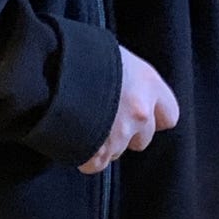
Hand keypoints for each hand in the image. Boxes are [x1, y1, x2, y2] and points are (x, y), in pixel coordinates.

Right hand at [78, 44, 179, 174]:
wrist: (50, 68)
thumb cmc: (78, 53)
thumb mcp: (111, 54)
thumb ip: (123, 76)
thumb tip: (118, 84)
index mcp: (148, 84)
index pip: (168, 115)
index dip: (153, 117)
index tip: (138, 113)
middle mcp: (140, 112)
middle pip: (142, 139)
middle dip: (126, 134)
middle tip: (103, 118)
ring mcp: (119, 134)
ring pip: (116, 152)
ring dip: (102, 144)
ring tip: (81, 124)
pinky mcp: (97, 152)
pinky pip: (94, 165)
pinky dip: (83, 157)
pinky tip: (72, 139)